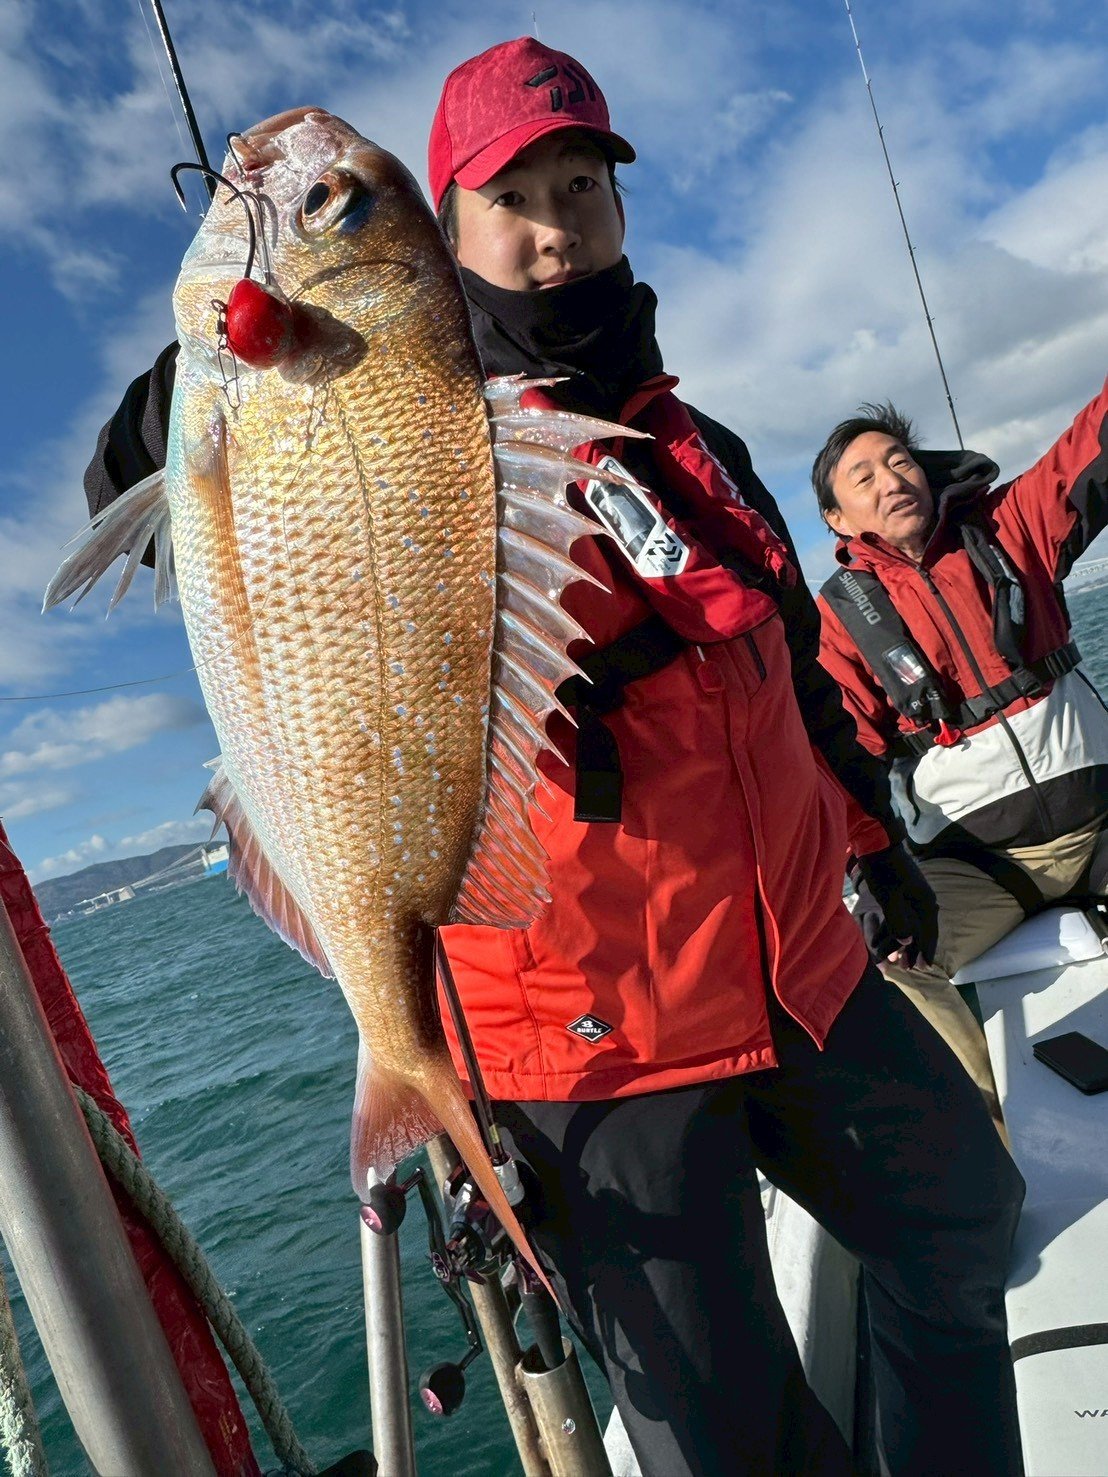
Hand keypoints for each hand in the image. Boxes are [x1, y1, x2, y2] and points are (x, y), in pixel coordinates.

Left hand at [852, 843, 937, 969]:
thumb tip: (908, 941)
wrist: (876, 843)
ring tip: (899, 958)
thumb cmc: (884, 871)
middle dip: (915, 949)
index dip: (925, 950)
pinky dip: (897, 928)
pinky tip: (891, 936)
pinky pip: (902, 916)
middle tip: (909, 968)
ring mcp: (913, 895)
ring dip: (904, 941)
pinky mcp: (901, 892)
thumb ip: (899, 920)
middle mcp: (923, 900)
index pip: (929, 932)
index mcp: (925, 902)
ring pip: (911, 924)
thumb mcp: (890, 898)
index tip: (923, 967)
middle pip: (922, 930)